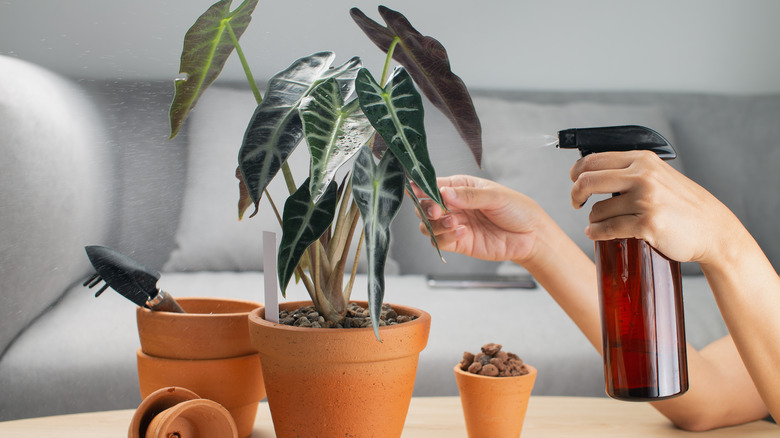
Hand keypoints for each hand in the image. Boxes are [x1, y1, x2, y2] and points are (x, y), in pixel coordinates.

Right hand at [413, 175, 548, 264]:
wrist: (531, 236)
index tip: (416, 190)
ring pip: (428, 225)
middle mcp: (454, 205)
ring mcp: (455, 224)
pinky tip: (463, 232)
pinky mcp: (459, 243)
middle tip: (437, 210)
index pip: (434, 185)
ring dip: (436, 224)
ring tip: (455, 222)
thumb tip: (445, 193)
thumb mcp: (495, 196)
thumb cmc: (517, 210)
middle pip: (425, 206)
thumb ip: (469, 195)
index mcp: (460, 187)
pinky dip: (446, 237)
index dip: (422, 188)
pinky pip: (441, 241)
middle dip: (426, 208)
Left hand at [569, 151, 736, 263]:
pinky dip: (597, 233)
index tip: (574, 181)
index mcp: (643, 160)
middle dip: (575, 194)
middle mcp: (643, 176)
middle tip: (576, 203)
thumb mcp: (659, 176)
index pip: (594, 160)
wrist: (713, 229)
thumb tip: (592, 173)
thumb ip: (632, 171)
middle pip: (588, 181)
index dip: (576, 172)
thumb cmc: (683, 205)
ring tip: (600, 225)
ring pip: (597, 210)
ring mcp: (646, 200)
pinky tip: (595, 234)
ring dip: (593, 220)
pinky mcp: (647, 224)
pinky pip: (607, 229)